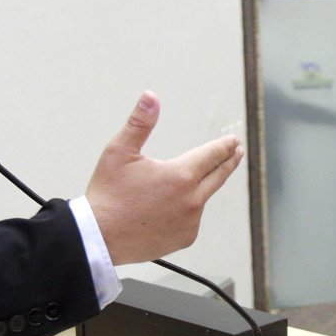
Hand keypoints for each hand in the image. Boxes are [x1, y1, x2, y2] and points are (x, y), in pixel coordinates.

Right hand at [86, 92, 243, 263]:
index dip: (224, 146)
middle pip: (218, 176)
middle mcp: (191, 201)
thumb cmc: (107, 194)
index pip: (211, 156)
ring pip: (201, 198)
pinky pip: (192, 219)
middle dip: (228, 162)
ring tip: (182, 184)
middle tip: (236, 152)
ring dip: (198, 188)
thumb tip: (150, 97)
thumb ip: (140, 123)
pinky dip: (186, 210)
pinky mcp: (184, 238)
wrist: (99, 237)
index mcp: (179, 176)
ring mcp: (190, 222)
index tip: (233, 141)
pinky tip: (168, 208)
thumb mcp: (119, 152)